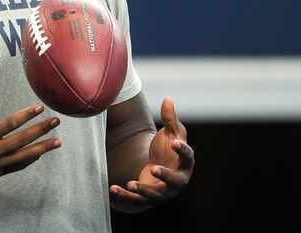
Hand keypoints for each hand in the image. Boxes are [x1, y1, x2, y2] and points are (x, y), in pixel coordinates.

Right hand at [0, 76, 60, 180]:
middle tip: (56, 121)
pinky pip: (16, 166)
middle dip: (41, 130)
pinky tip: (40, 152)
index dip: (26, 115)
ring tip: (58, 141)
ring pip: (23, 158)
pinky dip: (29, 159)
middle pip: (22, 141)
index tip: (40, 107)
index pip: (10, 124)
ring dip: (42, 149)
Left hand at [109, 97, 193, 211]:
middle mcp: (177, 180)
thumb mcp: (171, 132)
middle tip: (155, 168)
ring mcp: (163, 192)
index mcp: (185, 163)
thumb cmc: (168, 148)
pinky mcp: (148, 198)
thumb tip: (167, 99)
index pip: (188, 157)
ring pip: (155, 194)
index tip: (175, 142)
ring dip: (143, 190)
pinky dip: (125, 196)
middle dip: (165, 176)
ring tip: (131, 183)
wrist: (158, 168)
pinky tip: (112, 189)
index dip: (182, 150)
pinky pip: (136, 201)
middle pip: (175, 181)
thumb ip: (170, 118)